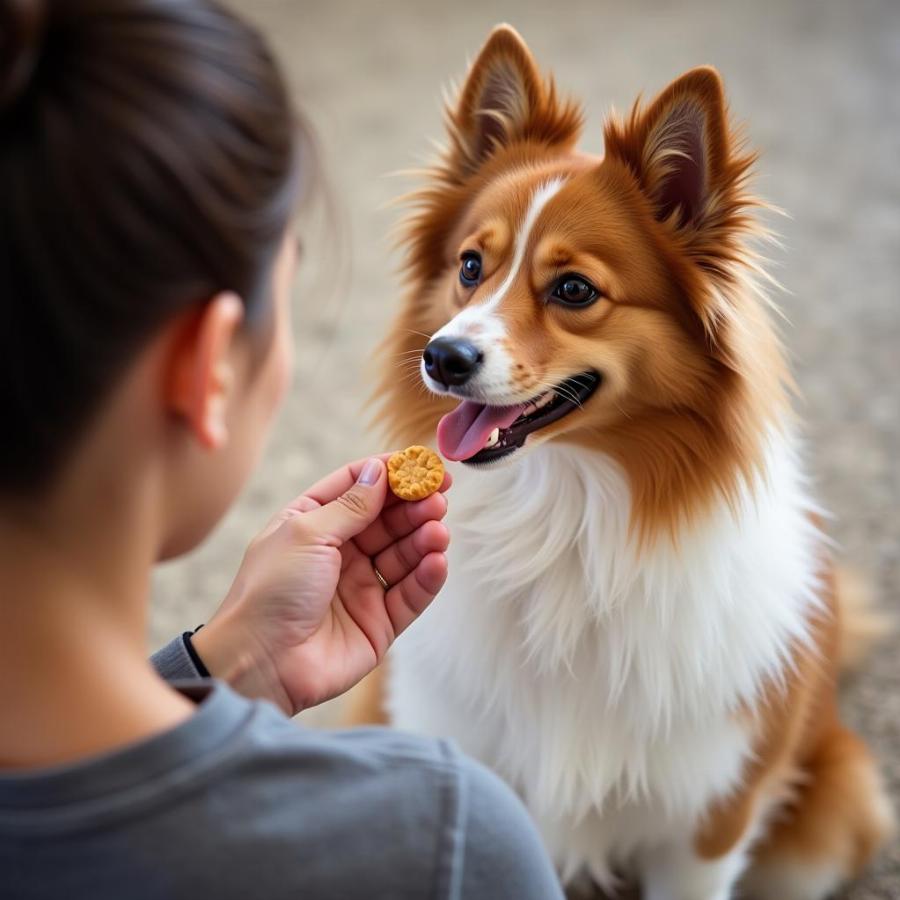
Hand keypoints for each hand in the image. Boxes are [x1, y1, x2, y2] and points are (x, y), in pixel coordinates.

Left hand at [192, 455, 450, 713]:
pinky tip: (436, 562)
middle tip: (438, 499)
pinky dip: (427, 577)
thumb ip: (351, 504)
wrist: (259, 662)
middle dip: (415, 507)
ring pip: (404, 555)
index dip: (393, 474)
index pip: (360, 487)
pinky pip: (410, 595)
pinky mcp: (379, 623)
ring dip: (424, 540)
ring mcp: (360, 587)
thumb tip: (380, 470)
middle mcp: (339, 552)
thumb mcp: (307, 532)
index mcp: (313, 522)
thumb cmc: (270, 591)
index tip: (426, 464)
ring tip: (437, 531)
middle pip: (388, 519)